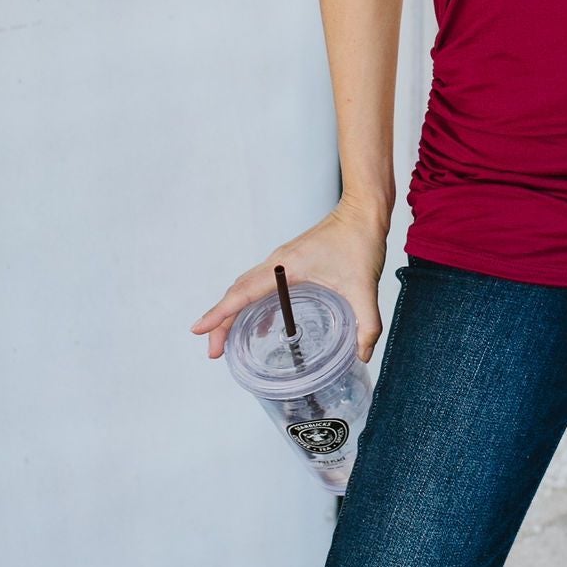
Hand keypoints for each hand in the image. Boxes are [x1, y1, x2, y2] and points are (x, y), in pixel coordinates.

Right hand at [189, 199, 389, 363]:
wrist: (362, 211)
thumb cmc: (359, 240)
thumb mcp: (364, 288)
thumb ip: (367, 325)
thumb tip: (361, 355)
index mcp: (286, 267)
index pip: (243, 293)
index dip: (219, 314)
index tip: (199, 330)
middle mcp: (277, 263)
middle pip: (236, 293)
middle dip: (220, 322)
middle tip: (214, 351)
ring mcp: (280, 262)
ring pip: (244, 288)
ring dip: (231, 313)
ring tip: (226, 342)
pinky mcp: (288, 263)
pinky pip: (258, 285)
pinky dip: (249, 303)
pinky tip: (259, 324)